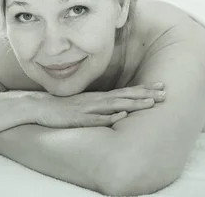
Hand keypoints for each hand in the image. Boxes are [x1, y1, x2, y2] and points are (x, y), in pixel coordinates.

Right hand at [35, 82, 165, 128]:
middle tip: (165, 93)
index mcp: (99, 97)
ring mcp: (88, 108)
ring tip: (151, 103)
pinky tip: (121, 116)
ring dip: (133, 104)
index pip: (126, 92)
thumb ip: (100, 106)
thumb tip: (119, 109)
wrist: (39, 107)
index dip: (144, 90)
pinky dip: (109, 117)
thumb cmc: (63, 108)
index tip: (161, 86)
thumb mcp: (85, 104)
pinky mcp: (79, 118)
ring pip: (115, 105)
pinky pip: (96, 118)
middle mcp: (97, 100)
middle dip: (146, 95)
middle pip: (125, 96)